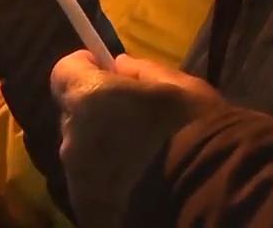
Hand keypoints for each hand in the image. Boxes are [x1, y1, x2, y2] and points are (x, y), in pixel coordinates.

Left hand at [51, 51, 224, 227]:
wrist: (208, 195)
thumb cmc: (193, 129)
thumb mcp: (177, 86)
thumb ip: (141, 70)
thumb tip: (120, 65)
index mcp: (89, 99)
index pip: (64, 72)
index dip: (84, 67)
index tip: (107, 70)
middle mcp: (72, 138)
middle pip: (73, 114)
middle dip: (94, 109)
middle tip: (130, 114)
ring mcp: (77, 178)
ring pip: (81, 150)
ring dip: (101, 145)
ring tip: (139, 153)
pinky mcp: (87, 208)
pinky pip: (90, 182)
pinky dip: (107, 177)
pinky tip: (138, 180)